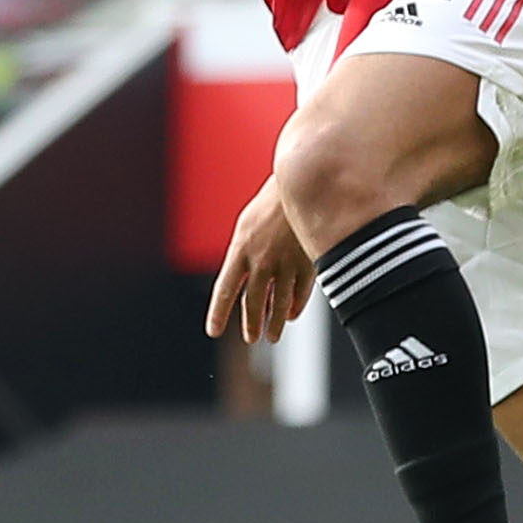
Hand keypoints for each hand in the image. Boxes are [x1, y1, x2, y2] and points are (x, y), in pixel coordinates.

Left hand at [206, 180, 314, 342]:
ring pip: (279, 303)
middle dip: (252, 324)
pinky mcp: (308, 263)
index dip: (218, 313)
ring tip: (273, 336)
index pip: (225, 290)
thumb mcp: (248, 225)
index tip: (214, 331)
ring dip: (275, 323)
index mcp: (240, 250)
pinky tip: (292, 315)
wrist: (302, 183)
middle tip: (252, 338)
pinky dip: (296, 306)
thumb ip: (243, 254)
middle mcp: (261, 261)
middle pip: (254, 303)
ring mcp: (286, 264)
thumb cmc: (272, 203)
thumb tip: (240, 280)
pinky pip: (301, 293)